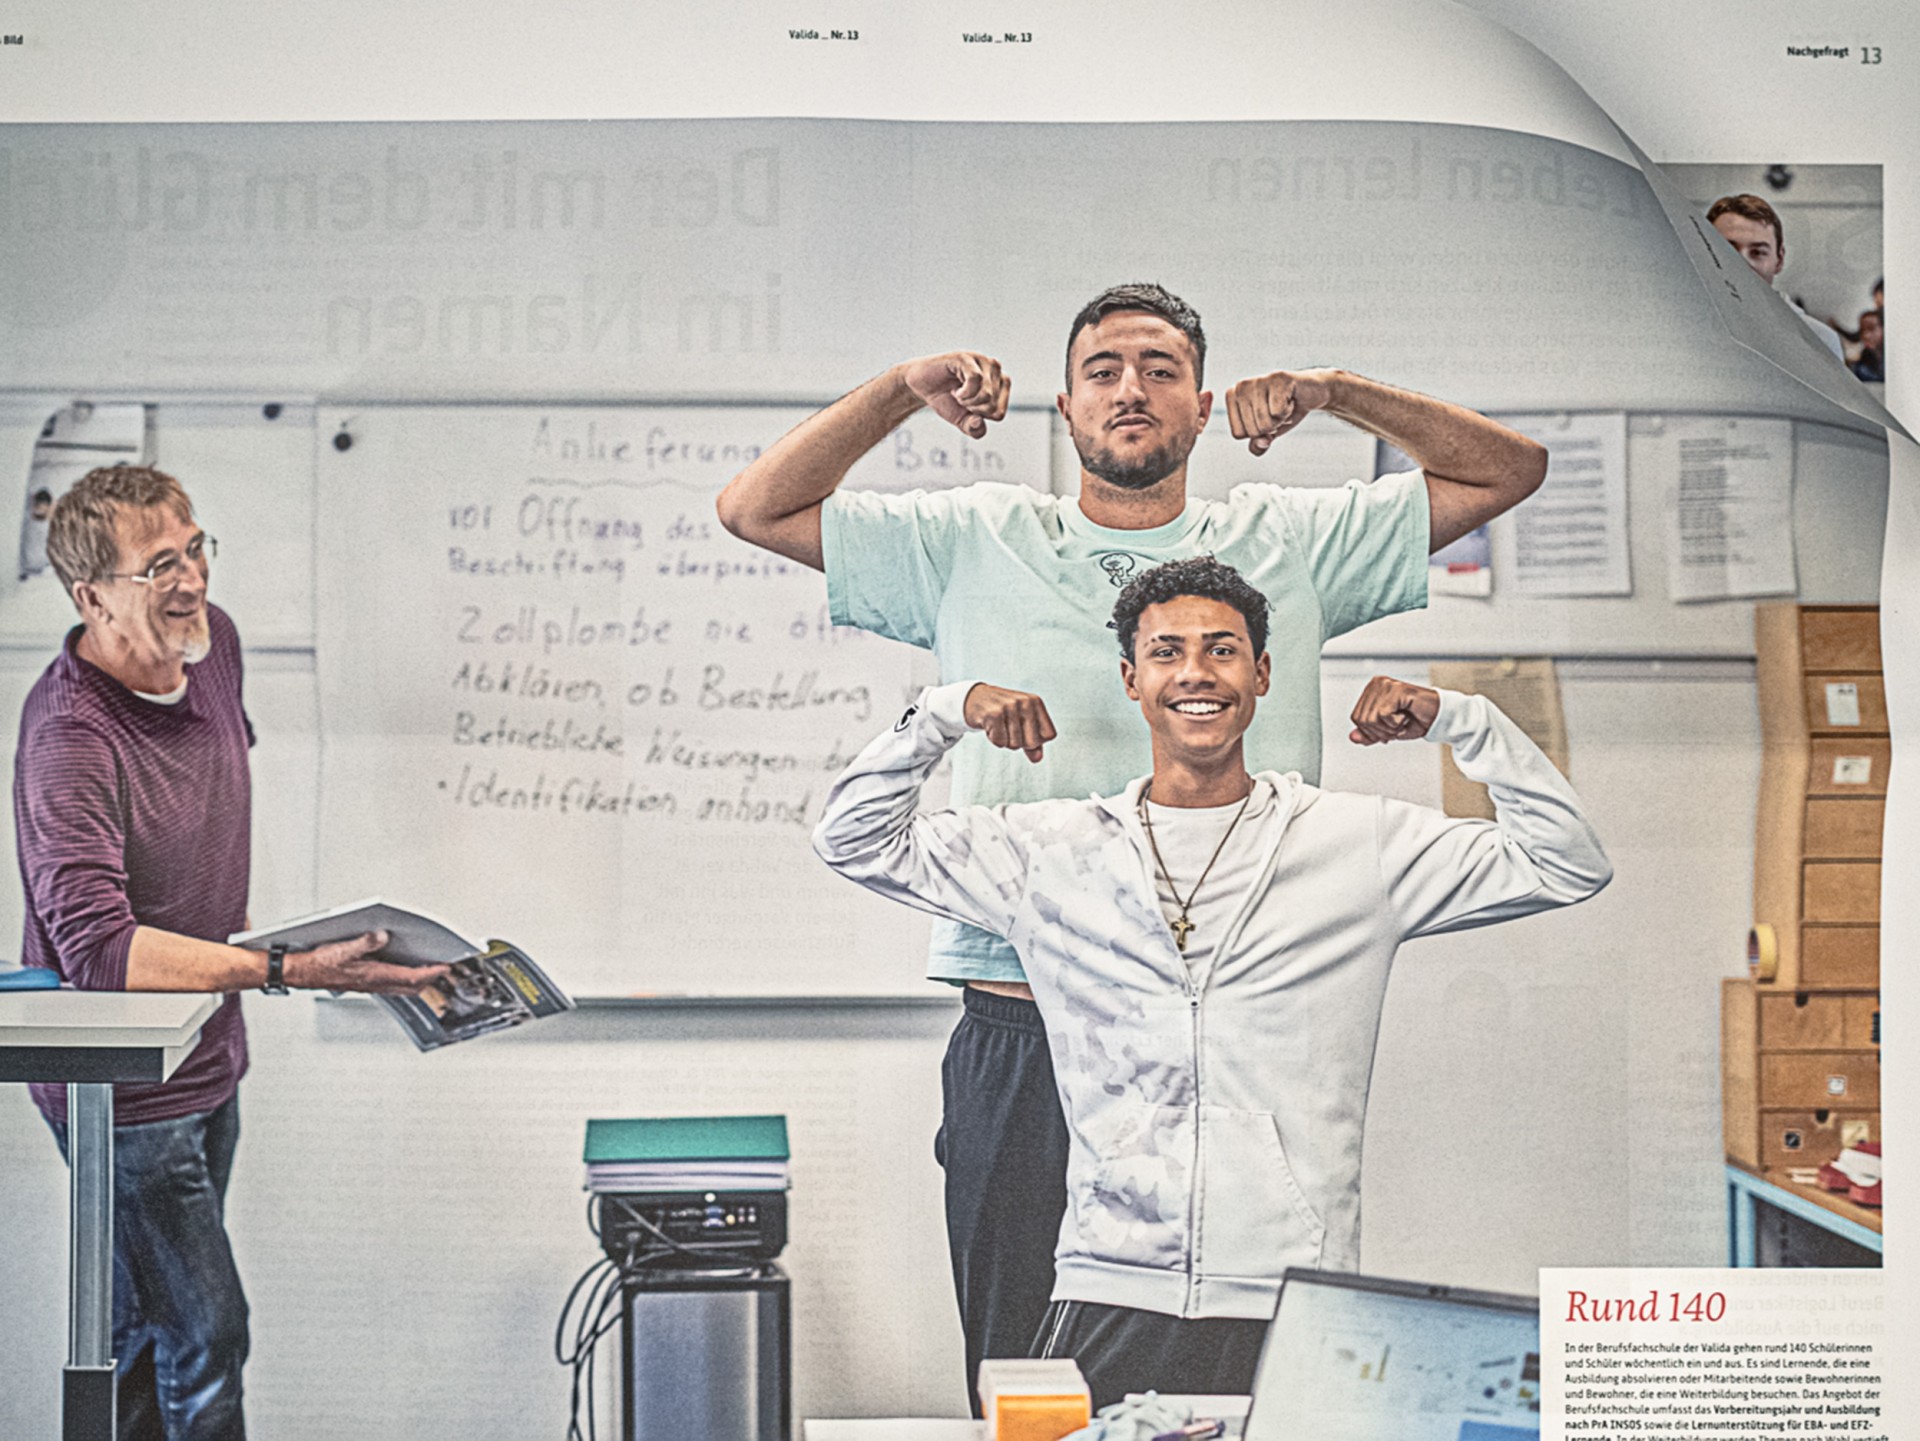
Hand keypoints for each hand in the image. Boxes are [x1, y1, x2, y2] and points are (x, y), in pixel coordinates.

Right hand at [282, 930, 451, 994]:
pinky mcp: (364, 982)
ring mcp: (370, 984)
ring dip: (417, 979)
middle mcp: (374, 982)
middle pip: (410, 985)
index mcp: (374, 975)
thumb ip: (364, 942)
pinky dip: (403, 978)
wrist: (302, 973)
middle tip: (442, 968)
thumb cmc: (319, 964)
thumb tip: (382, 935)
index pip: (411, 976)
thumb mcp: (342, 949)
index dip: (430, 972)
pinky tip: (402, 969)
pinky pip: (391, 984)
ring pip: (401, 986)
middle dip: (429, 978)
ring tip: (429, 969)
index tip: (445, 966)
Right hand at [899, 352, 1011, 438]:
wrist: (921, 387)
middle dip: (972, 409)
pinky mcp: (966, 357)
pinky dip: (963, 392)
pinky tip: (955, 389)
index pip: (998, 413)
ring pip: (986, 394)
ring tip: (958, 393)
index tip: (967, 407)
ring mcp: (981, 361)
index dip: (978, 417)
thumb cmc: (946, 400)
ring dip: (967, 401)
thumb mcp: (962, 421)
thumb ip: (975, 429)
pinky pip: (975, 380)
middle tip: (960, 398)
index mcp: (1000, 384)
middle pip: (992, 405)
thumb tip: (978, 422)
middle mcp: (995, 369)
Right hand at [963, 683, 1056, 762]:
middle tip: (1009, 728)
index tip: (1024, 731)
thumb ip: (1033, 742)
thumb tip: (1037, 759)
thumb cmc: (1002, 711)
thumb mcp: (1022, 722)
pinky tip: (990, 726)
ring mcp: (1009, 707)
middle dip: (1019, 742)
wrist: (974, 698)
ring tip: (999, 725)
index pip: (1049, 735)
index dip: (1036, 740)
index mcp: (1036, 702)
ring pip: (1015, 744)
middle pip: (1032, 742)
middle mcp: (1025, 702)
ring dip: (1005, 740)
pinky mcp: (994, 714)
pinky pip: (1000, 742)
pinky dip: (994, 739)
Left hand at [1225, 368, 1336, 455]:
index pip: (1238, 434)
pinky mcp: (1278, 378)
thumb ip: (1258, 445)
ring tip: (1285, 404)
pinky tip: (1291, 399)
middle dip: (1271, 427)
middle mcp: (1241, 386)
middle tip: (1279, 410)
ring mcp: (1259, 380)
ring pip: (1265, 423)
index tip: (1267, 417)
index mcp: (1232, 396)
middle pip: (1253, 430)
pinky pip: (1278, 412)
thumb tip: (1262, 443)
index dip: (1258, 433)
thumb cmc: (1284, 410)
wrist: (1312, 392)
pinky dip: (1289, 411)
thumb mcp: (1268, 432)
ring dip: (1281, 420)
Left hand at [1348, 676, 1439, 744]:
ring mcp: (1385, 684)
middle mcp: (1376, 683)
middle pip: (1362, 720)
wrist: (1438, 717)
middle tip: (1398, 725)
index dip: (1372, 731)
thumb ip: (1369, 734)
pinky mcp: (1396, 689)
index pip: (1356, 718)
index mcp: (1371, 690)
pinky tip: (1406, 715)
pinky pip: (1383, 715)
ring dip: (1390, 728)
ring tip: (1402, 720)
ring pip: (1372, 718)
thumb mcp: (1387, 731)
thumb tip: (1352, 737)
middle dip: (1381, 731)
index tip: (1389, 729)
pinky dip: (1396, 723)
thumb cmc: (1415, 720)